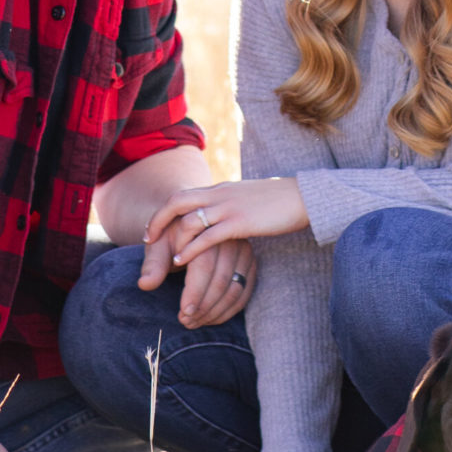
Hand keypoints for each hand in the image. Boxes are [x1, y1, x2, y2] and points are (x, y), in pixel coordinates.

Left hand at [137, 223, 257, 326]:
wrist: (192, 229)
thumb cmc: (172, 239)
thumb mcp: (159, 246)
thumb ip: (154, 265)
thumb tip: (144, 284)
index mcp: (205, 231)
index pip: (205, 267)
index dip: (195, 293)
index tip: (183, 314)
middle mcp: (229, 239)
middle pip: (221, 281)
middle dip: (203, 307)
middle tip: (186, 322)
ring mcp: (244, 251)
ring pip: (235, 289)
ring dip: (215, 312)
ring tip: (195, 323)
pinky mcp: (250, 264)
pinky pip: (245, 292)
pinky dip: (229, 310)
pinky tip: (211, 319)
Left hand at [144, 178, 308, 265]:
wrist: (302, 196)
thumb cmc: (276, 202)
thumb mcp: (245, 200)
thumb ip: (228, 206)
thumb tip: (216, 218)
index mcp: (219, 189)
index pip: (182, 195)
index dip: (164, 211)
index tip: (154, 228)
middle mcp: (219, 194)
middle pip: (177, 202)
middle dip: (158, 220)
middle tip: (149, 239)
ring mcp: (229, 207)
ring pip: (190, 220)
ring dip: (174, 240)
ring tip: (168, 258)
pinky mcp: (240, 222)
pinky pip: (208, 237)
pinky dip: (190, 250)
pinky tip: (182, 261)